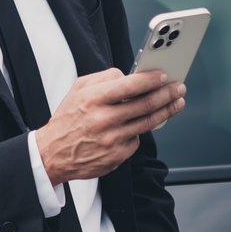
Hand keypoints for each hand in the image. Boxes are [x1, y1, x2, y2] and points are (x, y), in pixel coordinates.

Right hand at [34, 69, 185, 184]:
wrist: (52, 154)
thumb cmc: (67, 119)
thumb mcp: (77, 90)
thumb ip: (103, 78)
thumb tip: (129, 76)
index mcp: (93, 99)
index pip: (130, 85)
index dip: (151, 79)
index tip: (164, 75)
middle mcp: (103, 120)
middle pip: (145, 105)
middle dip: (167, 94)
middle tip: (179, 88)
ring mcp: (111, 140)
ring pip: (147, 123)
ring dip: (166, 111)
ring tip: (176, 103)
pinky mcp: (116, 156)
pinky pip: (136, 140)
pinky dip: (140, 131)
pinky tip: (141, 124)